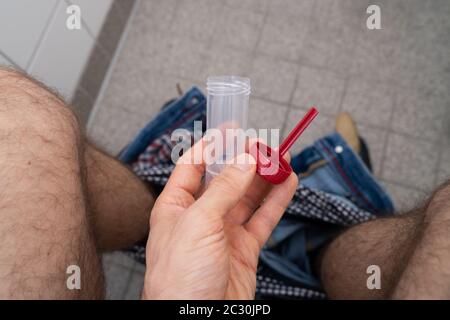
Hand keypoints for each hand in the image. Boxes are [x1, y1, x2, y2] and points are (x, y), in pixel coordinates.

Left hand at [142, 140, 297, 298]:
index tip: (233, 128)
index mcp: (176, 206)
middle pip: (225, 179)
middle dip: (244, 160)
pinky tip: (287, 183)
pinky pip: (263, 219)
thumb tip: (244, 159)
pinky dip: (276, 200)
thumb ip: (223, 189)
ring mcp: (223, 233)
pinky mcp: (243, 250)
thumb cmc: (179, 278)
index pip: (194, 165)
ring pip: (247, 197)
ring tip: (282, 158)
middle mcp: (199, 217)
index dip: (213, 144)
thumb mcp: (198, 223)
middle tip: (266, 144)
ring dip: (264, 178)